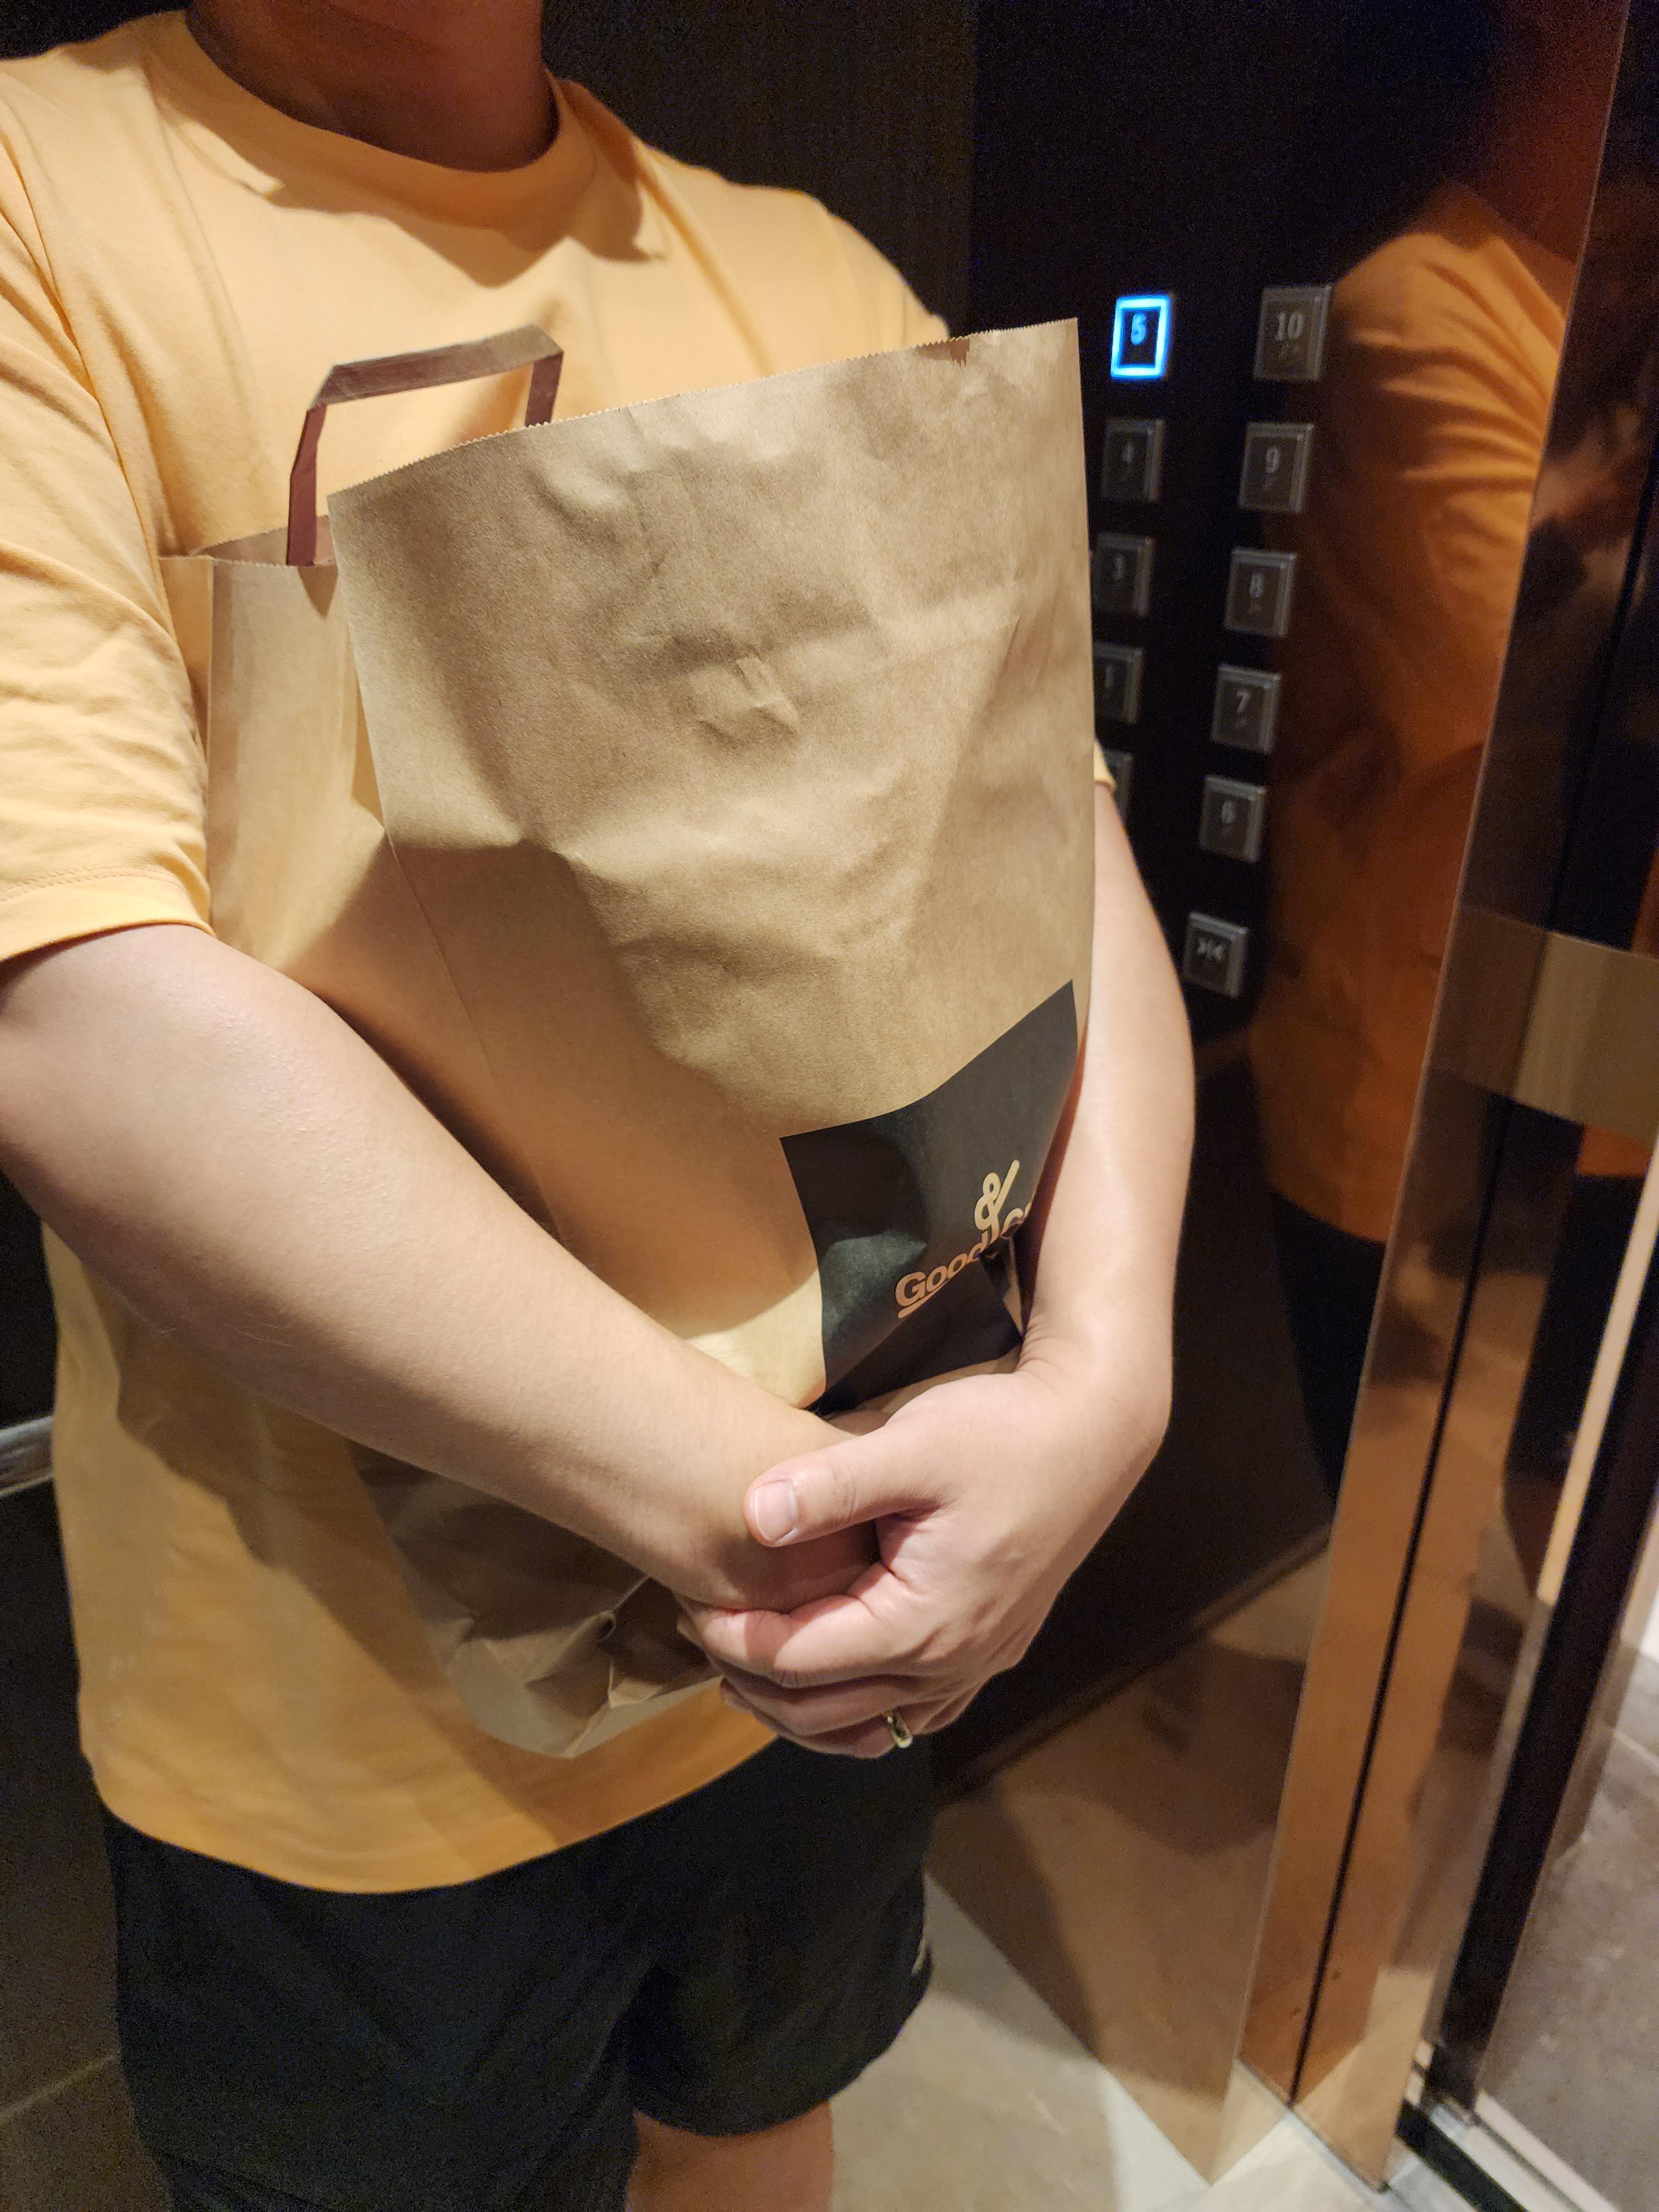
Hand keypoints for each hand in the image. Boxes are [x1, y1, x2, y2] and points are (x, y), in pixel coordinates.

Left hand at [682, 1345, 1167, 1756]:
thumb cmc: (1002, 1433)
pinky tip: (831, 1671)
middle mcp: (952, 1664)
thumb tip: (749, 1514)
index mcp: (923, 1623)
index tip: (687, 1604)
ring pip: (868, 1724)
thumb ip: (827, 1483)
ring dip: (800, 1705)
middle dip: (750, 1681)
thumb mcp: (911, 1444)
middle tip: (698, 1632)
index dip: (731, 1641)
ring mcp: (978, 1664)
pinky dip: (859, 1705)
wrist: (1094, 1432)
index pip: (798, 1664)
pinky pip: (913, 1709)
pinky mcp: (991, 1648)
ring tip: (744, 1659)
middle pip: (823, 1712)